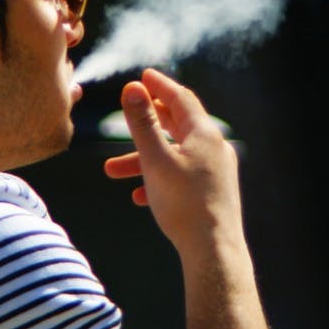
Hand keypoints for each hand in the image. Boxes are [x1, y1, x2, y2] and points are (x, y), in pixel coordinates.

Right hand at [104, 68, 244, 256]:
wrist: (212, 252)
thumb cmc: (183, 204)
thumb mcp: (155, 160)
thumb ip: (142, 123)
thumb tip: (133, 88)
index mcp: (204, 134)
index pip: (180, 98)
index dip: (159, 86)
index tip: (143, 76)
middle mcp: (214, 148)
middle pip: (178, 124)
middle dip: (147, 123)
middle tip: (130, 112)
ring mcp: (216, 171)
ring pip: (175, 154)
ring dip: (144, 158)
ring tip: (112, 171)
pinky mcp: (214, 192)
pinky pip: (182, 176)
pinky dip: (160, 177)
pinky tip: (140, 196)